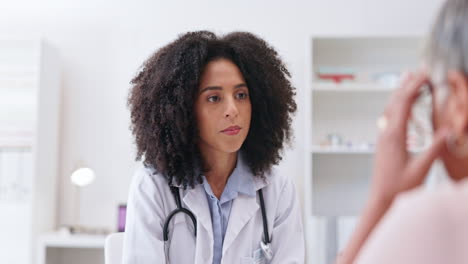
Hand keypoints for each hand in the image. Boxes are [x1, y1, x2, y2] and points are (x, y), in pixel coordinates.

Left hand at [371, 71, 450, 204]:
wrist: (381, 198)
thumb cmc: (400, 187)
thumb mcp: (422, 168)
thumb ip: (435, 148)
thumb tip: (450, 129)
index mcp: (395, 136)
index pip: (404, 104)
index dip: (415, 86)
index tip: (426, 74)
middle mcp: (386, 132)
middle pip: (395, 101)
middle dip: (407, 84)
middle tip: (418, 69)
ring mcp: (383, 136)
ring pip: (390, 108)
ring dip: (400, 92)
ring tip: (409, 78)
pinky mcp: (383, 141)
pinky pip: (389, 117)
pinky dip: (397, 104)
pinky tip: (402, 104)